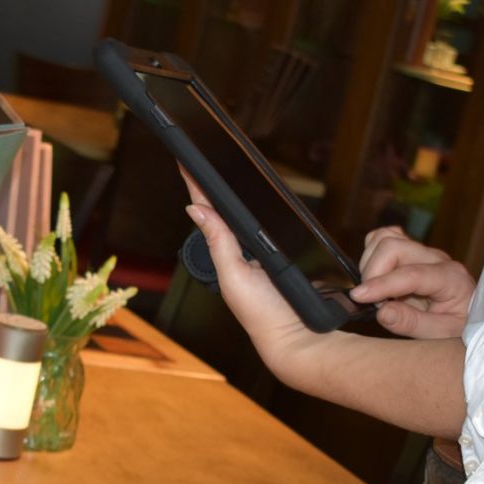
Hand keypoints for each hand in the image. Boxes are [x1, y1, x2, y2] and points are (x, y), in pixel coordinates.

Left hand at [179, 166, 320, 373]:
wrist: (298, 333)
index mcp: (224, 254)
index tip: (184, 158)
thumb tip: (195, 208)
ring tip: (219, 163)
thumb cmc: (262, 314)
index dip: (196, 186)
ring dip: (235, 191)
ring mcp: (262, 251)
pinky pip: (272, 224)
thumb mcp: (235, 276)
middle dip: (211, 182)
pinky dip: (264, 207)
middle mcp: (240, 250)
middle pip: (225, 209)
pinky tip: (258, 192)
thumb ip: (218, 242)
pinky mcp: (284, 251)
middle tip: (198, 151)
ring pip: (248, 214)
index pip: (207, 213)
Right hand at [350, 226, 474, 338]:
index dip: (381, 284)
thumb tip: (381, 312)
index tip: (358, 297)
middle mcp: (436, 257)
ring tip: (375, 290)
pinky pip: (384, 238)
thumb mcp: (441, 334)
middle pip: (393, 246)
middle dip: (372, 272)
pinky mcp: (410, 249)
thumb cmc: (458, 325)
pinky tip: (376, 279)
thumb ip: (412, 323)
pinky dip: (372, 255)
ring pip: (385, 237)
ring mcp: (422, 250)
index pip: (411, 274)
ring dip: (370, 262)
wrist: (469, 315)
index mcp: (450, 277)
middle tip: (372, 301)